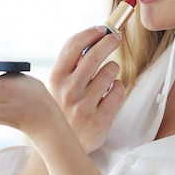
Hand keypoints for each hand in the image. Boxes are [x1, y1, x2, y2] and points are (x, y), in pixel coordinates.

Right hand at [49, 26, 125, 152]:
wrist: (61, 145)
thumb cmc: (64, 107)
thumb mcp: (59, 85)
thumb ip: (73, 64)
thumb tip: (96, 36)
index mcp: (56, 78)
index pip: (73, 45)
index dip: (90, 33)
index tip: (102, 28)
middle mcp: (68, 91)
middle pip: (94, 54)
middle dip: (109, 41)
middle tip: (116, 37)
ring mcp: (83, 106)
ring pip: (110, 72)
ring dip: (113, 68)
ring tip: (108, 75)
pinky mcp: (99, 120)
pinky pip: (118, 91)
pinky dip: (118, 88)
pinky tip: (111, 93)